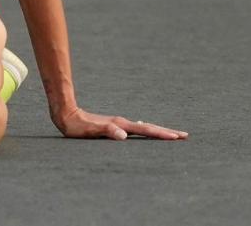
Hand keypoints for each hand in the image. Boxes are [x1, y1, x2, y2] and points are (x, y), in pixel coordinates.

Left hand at [53, 107, 187, 140]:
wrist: (66, 113)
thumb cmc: (76, 126)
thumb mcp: (89, 131)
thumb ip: (106, 131)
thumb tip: (123, 136)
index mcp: (120, 125)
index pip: (145, 130)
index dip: (161, 134)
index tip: (177, 137)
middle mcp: (122, 123)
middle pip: (149, 127)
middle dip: (166, 132)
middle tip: (184, 136)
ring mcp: (118, 123)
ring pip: (143, 127)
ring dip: (157, 131)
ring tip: (171, 134)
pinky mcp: (113, 125)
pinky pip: (135, 128)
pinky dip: (146, 130)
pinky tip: (145, 131)